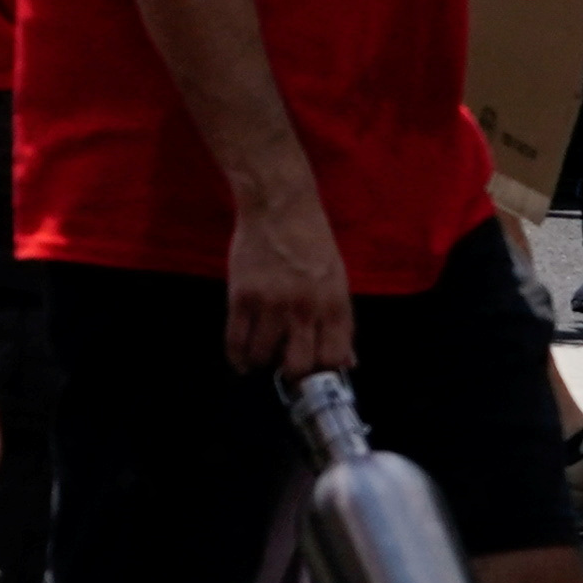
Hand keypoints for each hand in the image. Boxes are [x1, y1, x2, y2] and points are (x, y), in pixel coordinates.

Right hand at [221, 179, 355, 380]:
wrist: (279, 208)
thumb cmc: (313, 243)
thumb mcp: (337, 283)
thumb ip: (340, 324)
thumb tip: (346, 363)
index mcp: (334, 306)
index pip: (333, 359)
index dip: (323, 373)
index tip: (314, 374)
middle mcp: (305, 309)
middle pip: (298, 365)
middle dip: (291, 373)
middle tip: (284, 367)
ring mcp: (271, 303)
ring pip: (263, 355)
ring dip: (261, 362)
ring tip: (260, 357)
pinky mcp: (242, 296)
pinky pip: (236, 339)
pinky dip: (237, 356)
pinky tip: (241, 360)